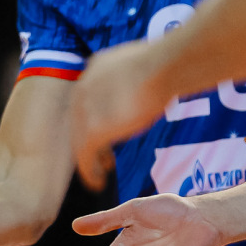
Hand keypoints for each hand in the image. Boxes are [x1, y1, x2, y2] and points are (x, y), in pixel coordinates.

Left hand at [70, 41, 170, 188]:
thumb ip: (133, 76)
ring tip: (98, 175)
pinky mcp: (93, 130)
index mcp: (94, 70)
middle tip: (104, 158)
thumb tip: (143, 81)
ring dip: (88, 160)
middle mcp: (83, 88)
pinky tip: (98, 183)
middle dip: (90, 140)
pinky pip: (85, 156)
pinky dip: (89, 171)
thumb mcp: (140, 64)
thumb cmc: (164, 63)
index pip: (88, 100)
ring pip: (80, 141)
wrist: (163, 67)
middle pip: (80, 121)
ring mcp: (85, 110)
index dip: (96, 118)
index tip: (108, 132)